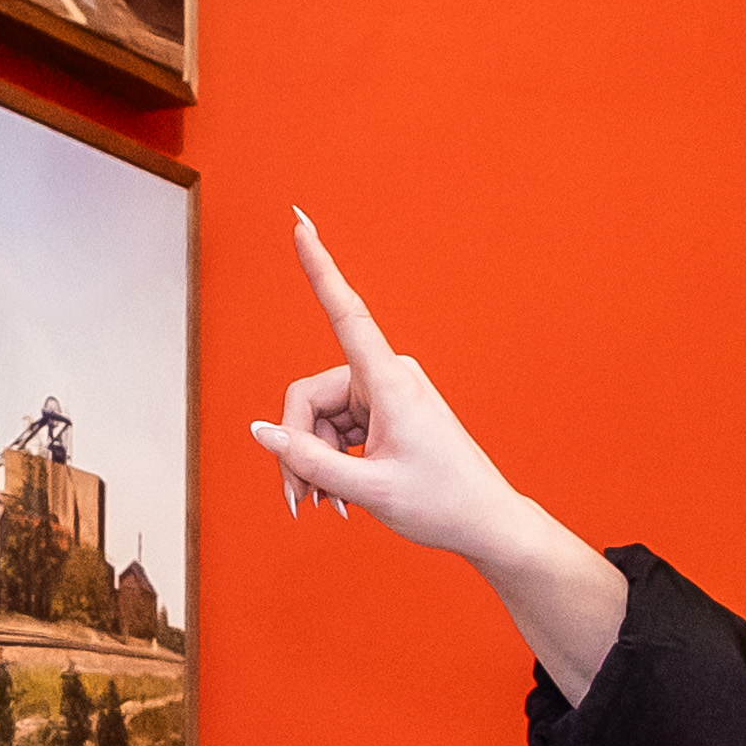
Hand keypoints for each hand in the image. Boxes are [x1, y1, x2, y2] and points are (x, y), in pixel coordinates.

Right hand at [247, 217, 626, 695]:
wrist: (486, 523)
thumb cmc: (441, 503)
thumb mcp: (368, 489)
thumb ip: (308, 461)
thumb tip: (259, 431)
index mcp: (389, 382)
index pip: (346, 312)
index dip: (319, 267)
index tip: (300, 223)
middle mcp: (386, 376)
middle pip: (310, 398)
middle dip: (297, 449)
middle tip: (300, 501)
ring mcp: (385, 394)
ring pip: (319, 419)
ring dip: (314, 463)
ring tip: (323, 505)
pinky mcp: (385, 412)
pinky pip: (338, 428)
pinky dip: (331, 462)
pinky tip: (337, 497)